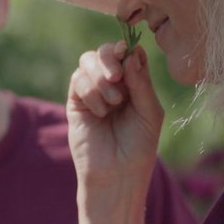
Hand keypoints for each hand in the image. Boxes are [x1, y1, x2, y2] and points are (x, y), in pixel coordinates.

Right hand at [66, 41, 162, 185]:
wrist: (116, 175)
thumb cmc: (138, 148)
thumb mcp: (149, 112)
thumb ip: (141, 82)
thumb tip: (130, 51)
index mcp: (134, 84)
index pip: (128, 53)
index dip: (127, 48)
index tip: (127, 53)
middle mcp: (113, 85)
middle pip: (105, 52)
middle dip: (110, 59)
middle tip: (116, 77)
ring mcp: (92, 92)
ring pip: (87, 61)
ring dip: (101, 79)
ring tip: (113, 103)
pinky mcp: (75, 102)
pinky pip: (77, 80)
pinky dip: (90, 92)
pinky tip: (101, 113)